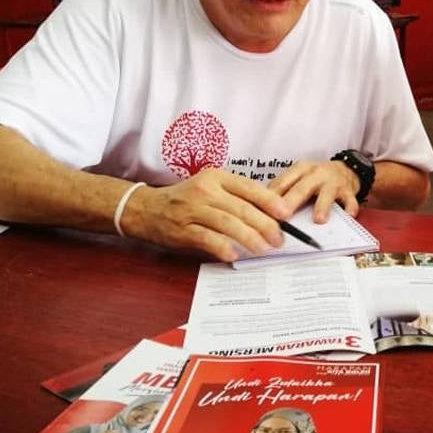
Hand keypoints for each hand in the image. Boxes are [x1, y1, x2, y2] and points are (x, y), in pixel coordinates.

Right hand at [121, 168, 290, 261]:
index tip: (286, 214)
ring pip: (227, 223)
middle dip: (265, 225)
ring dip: (249, 237)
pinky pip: (206, 238)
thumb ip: (235, 198)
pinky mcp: (181, 229)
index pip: (249, 188)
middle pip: (242, 208)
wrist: (147, 209)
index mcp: (216, 177)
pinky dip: (221, 246)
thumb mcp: (210, 189)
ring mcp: (192, 209)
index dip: (270, 201)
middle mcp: (205, 190)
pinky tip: (234, 254)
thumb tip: (270, 215)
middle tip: (279, 239)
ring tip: (264, 249)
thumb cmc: (186, 200)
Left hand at [268, 160, 360, 221]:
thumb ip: (285, 189)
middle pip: (301, 188)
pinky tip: (349, 214)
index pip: (283, 182)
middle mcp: (316, 174)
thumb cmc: (317, 178)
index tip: (263, 212)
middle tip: (283, 215)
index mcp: (300, 170)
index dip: (272, 197)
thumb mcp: (300, 177)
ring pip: (326, 194)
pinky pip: (349, 199)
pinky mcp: (348, 190)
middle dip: (292, 202)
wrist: (346, 170)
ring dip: (322, 206)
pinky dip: (350, 207)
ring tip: (318, 220)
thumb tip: (262, 209)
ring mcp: (333, 182)